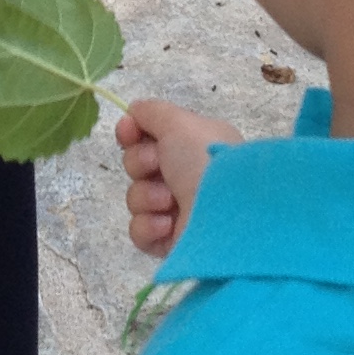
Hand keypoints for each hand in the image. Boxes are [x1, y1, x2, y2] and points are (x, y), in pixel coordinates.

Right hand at [116, 96, 243, 257]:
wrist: (226, 215)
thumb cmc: (204, 161)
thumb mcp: (181, 123)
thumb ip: (152, 111)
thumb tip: (133, 112)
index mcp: (194, 147)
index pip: (149, 137)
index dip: (132, 134)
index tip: (127, 133)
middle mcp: (186, 177)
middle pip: (137, 165)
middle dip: (141, 164)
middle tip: (158, 167)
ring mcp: (178, 211)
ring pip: (136, 198)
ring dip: (147, 197)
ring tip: (170, 203)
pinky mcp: (170, 242)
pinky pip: (139, 231)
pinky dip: (149, 226)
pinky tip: (167, 224)